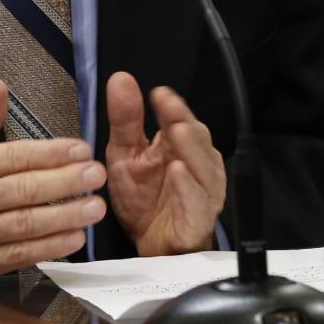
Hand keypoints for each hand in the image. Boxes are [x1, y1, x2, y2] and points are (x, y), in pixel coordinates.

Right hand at [0, 78, 106, 287]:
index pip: (13, 157)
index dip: (50, 153)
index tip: (80, 149)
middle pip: (22, 190)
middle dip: (64, 182)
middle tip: (96, 174)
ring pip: (24, 224)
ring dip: (64, 216)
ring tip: (95, 207)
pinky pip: (17, 255)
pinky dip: (48, 248)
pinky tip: (74, 238)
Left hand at [104, 71, 225, 256]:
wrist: (148, 244)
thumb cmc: (142, 197)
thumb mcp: (124, 153)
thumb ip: (125, 119)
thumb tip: (121, 78)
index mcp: (180, 145)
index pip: (181, 119)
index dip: (172, 106)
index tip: (159, 94)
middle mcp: (197, 165)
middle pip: (197, 139)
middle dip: (184, 122)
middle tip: (170, 107)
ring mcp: (201, 193)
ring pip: (203, 169)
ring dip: (191, 150)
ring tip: (177, 133)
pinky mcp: (198, 221)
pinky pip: (197, 203)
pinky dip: (189, 188)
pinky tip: (178, 172)